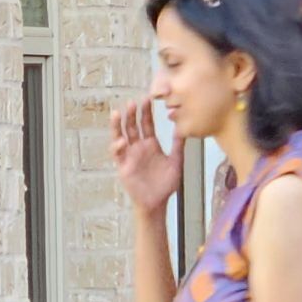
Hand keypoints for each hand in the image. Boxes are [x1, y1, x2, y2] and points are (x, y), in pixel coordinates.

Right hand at [111, 100, 184, 216]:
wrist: (158, 202)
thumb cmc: (165, 184)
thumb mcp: (176, 162)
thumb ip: (178, 146)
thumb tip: (184, 129)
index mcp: (151, 144)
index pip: (147, 124)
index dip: (146, 112)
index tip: (147, 99)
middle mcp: (138, 146)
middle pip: (132, 126)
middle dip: (131, 114)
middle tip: (132, 102)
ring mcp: (129, 155)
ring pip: (120, 135)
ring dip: (118, 125)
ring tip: (117, 113)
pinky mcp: (123, 166)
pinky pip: (117, 154)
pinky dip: (118, 146)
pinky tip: (122, 141)